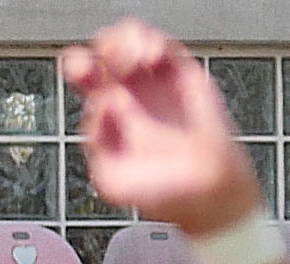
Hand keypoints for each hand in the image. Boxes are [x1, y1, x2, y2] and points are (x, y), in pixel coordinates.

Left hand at [61, 18, 259, 235]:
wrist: (212, 199)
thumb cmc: (167, 195)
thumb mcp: (113, 183)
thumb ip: (96, 146)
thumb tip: (105, 107)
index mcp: (108, 113)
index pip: (82, 73)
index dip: (78, 65)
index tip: (87, 77)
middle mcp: (132, 94)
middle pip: (103, 49)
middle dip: (104, 50)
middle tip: (117, 67)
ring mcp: (159, 86)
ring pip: (131, 39)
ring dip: (128, 42)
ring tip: (138, 63)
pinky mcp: (186, 81)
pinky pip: (164, 46)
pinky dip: (155, 43)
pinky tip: (154, 59)